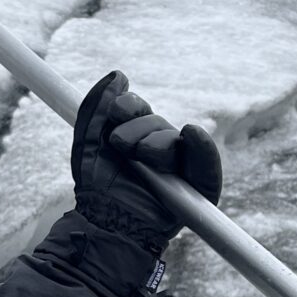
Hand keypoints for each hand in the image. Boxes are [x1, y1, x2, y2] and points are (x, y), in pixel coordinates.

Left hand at [71, 70, 222, 249]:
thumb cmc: (96, 186)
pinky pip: (207, 163)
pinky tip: (192, 134)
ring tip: (140, 157)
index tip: (116, 112)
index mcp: (135, 138)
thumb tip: (119, 75)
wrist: (104, 220)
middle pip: (158, 123)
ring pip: (176, 139)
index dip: (130, 106)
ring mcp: (180, 168)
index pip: (140, 111)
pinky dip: (202, 148)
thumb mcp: (90, 140)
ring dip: (156, 142)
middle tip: (120, 145)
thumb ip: (99, 106)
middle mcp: (159, 150)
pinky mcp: (198, 188)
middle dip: (138, 129)